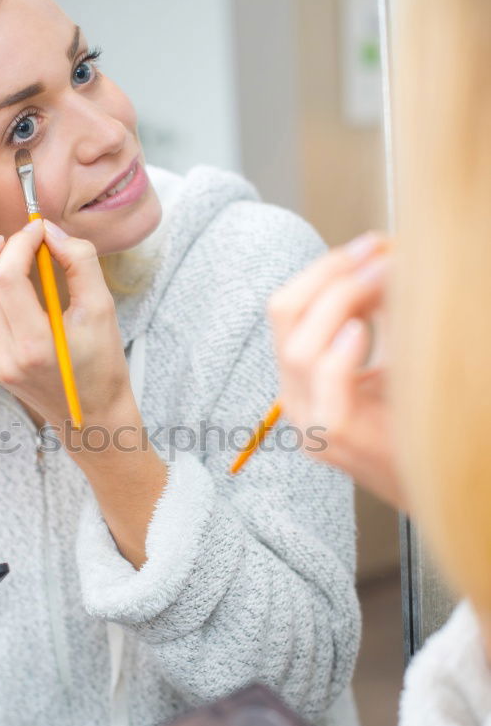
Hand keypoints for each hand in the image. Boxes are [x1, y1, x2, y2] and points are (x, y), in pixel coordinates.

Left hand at [0, 220, 134, 433]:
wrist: (94, 414)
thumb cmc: (103, 365)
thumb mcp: (103, 310)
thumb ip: (81, 263)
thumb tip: (49, 231)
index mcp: (35, 346)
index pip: (7, 278)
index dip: (20, 243)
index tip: (38, 230)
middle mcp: (4, 358)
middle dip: (1, 250)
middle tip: (23, 240)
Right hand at [267, 232, 407, 509]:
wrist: (441, 482)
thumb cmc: (418, 419)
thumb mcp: (391, 352)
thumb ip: (377, 309)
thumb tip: (381, 253)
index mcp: (301, 379)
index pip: (288, 307)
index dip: (326, 267)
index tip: (371, 243)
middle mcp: (296, 398)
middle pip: (284, 313)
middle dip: (331, 273)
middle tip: (378, 251)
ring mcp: (310, 420)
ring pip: (299, 343)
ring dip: (345, 298)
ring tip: (387, 280)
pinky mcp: (334, 435)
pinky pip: (322, 378)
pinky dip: (341, 348)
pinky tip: (365, 329)